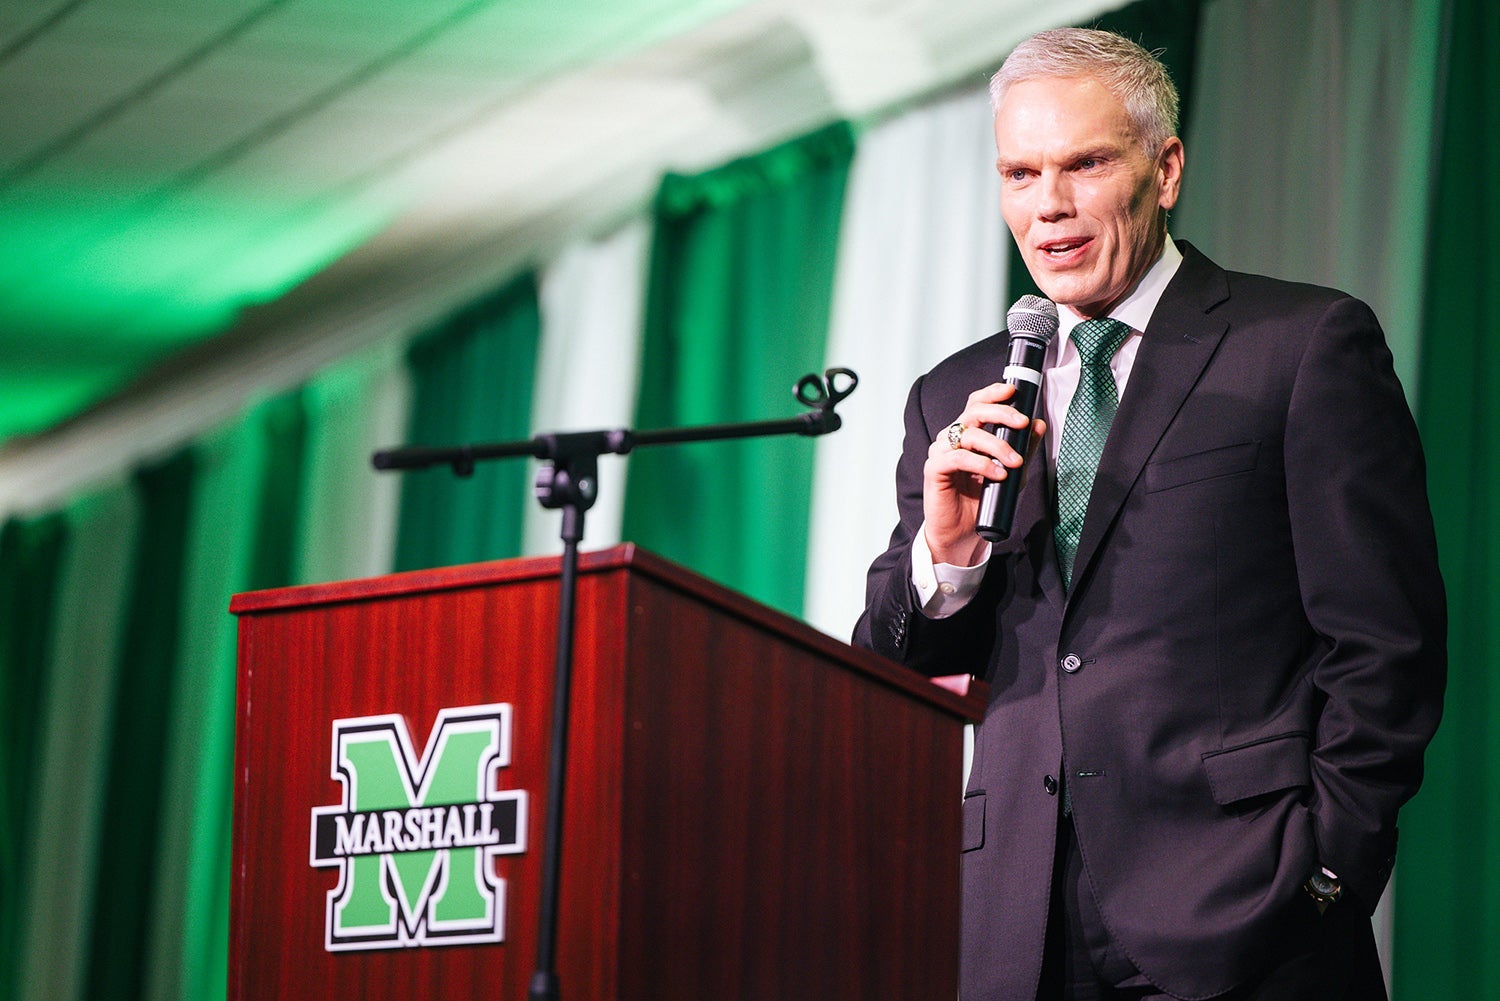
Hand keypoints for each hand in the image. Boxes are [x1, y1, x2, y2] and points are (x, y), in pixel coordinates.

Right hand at [923, 383, 1045, 565]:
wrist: (963, 532)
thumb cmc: (982, 500)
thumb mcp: (1012, 472)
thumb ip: (1024, 448)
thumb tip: (1039, 425)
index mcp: (968, 433)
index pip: (977, 403)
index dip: (992, 393)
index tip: (1013, 391)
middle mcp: (952, 438)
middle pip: (974, 412)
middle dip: (1001, 414)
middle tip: (1022, 424)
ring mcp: (941, 452)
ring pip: (969, 435)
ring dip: (996, 445)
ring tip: (1014, 462)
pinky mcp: (934, 469)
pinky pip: (957, 458)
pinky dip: (980, 463)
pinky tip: (997, 473)